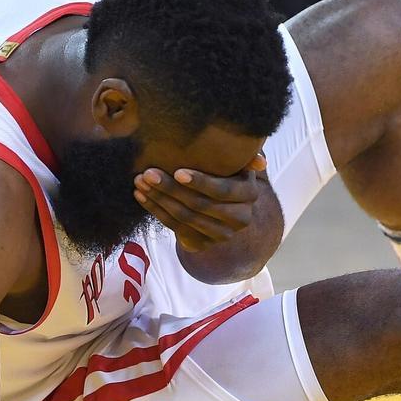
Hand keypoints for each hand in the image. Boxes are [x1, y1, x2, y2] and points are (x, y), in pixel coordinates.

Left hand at [133, 155, 266, 251]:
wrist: (220, 203)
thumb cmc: (225, 171)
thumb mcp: (237, 160)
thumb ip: (245, 156)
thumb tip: (260, 161)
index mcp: (250, 195)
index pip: (224, 191)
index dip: (201, 182)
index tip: (178, 171)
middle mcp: (240, 219)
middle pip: (200, 205)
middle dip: (171, 189)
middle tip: (148, 173)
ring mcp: (221, 235)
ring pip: (185, 217)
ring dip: (159, 199)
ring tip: (140, 182)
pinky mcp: (202, 244)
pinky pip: (175, 228)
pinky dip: (156, 211)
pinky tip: (142, 196)